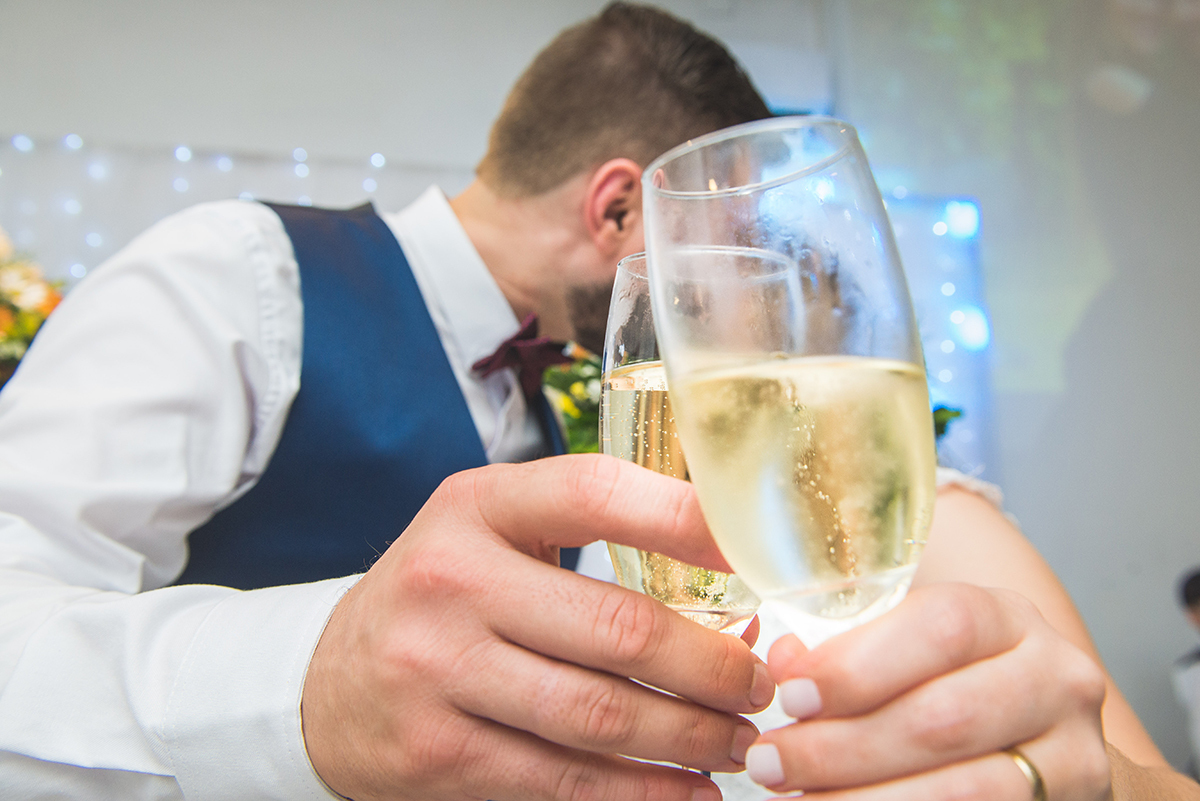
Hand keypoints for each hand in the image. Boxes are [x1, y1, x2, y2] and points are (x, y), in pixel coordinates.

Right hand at [301, 454, 774, 800]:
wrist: (328, 681)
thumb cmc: (444, 594)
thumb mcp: (491, 534)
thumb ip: (585, 539)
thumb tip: (726, 579)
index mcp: (475, 506)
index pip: (595, 492)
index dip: (687, 519)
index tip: (757, 552)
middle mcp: (451, 580)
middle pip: (617, 628)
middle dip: (712, 666)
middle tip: (762, 685)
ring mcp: (436, 670)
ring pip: (598, 715)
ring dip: (688, 736)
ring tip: (738, 741)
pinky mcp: (435, 752)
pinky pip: (561, 780)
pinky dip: (638, 794)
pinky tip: (686, 792)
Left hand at [746, 583, 1111, 799]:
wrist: (1045, 744)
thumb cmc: (959, 683)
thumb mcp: (915, 647)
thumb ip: (853, 648)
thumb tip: (784, 661)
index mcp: (1009, 619)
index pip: (942, 627)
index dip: (859, 664)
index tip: (791, 693)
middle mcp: (1056, 680)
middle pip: (944, 717)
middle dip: (842, 746)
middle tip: (770, 762)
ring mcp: (1073, 756)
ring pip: (965, 790)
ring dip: (865, 800)